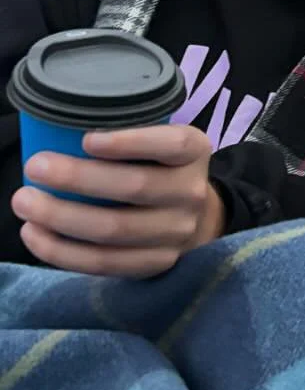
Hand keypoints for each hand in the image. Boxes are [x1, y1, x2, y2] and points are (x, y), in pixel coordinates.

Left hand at [12, 125, 224, 277]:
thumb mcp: (156, 142)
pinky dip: (62, 251)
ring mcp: (177, 232)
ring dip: (60, 216)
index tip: (85, 139)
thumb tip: (57, 127)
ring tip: (24, 201)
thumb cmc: (155, 166)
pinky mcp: (155, 263)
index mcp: (194, 151)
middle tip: (35, 166)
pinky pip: (104, 262)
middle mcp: (191, 192)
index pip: (171, 144)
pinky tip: (34, 234)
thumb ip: (124, 133)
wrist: (191, 216)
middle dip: (77, 178)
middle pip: (135, 187)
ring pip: (114, 228)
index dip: (129, 142)